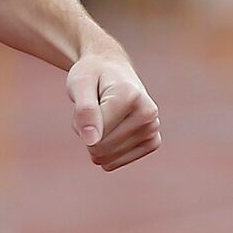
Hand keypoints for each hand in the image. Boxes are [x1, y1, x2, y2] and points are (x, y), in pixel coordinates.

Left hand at [66, 49, 160, 170]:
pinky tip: (112, 128)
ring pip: (106, 159)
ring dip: (95, 141)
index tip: (87, 100)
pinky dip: (106, 150)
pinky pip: (114, 163)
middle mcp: (148, 113)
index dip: (80, 123)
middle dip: (88, 133)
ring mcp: (153, 129)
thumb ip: (84, 111)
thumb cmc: (92, 75)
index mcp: (131, 96)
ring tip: (103, 117)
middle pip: (100, 149)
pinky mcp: (153, 142)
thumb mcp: (80, 84)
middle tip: (94, 110)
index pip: (95, 134)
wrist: (112, 69)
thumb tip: (91, 141)